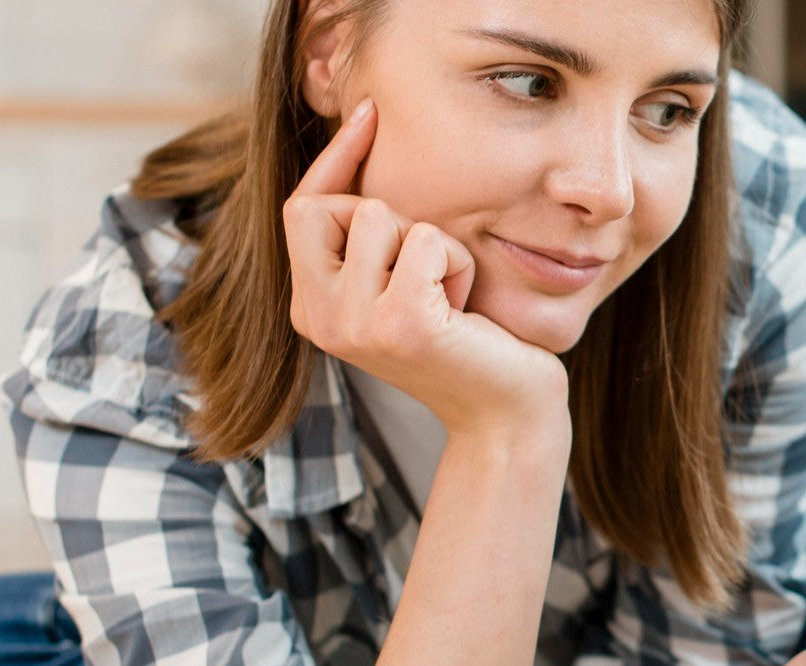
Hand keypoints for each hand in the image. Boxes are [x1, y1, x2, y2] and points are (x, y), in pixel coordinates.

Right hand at [282, 98, 568, 441]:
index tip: (372, 113)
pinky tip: (465, 308)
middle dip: (392, 214)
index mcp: (310, 306)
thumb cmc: (465, 339)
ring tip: (449, 294)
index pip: (301, 207)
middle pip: (333, 204)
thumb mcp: (403, 281)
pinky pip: (426, 240)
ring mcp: (356, 323)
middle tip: (429, 269)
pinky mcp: (402, 323)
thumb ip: (372, 235)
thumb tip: (364, 129)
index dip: (336, 157)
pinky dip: (457, 263)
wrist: (505, 413)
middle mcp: (319, 317)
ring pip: (382, 215)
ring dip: (434, 244)